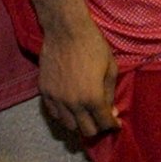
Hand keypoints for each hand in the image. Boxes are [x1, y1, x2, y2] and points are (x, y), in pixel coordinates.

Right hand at [38, 21, 117, 138]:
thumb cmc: (93, 46)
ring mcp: (57, 99)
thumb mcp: (111, 69)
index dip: (113, 124)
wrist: (66, 30)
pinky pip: (54, 114)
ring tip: (86, 113)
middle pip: (87, 131)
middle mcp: (74, 103)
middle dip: (98, 127)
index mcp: (93, 97)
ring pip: (69, 126)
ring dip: (80, 123)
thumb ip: (110, 94)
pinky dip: (64, 114)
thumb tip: (111, 112)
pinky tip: (71, 106)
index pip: (104, 123)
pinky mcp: (44, 92)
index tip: (115, 122)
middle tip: (101, 118)